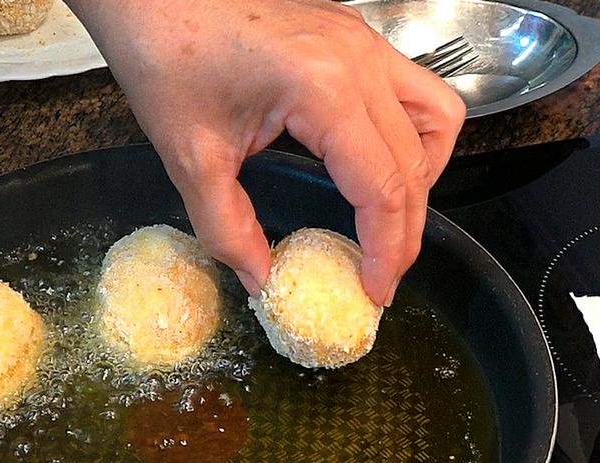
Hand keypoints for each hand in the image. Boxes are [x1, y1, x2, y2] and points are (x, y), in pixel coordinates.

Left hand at [67, 0, 465, 304]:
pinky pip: (411, 90)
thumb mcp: (190, 157)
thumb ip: (227, 228)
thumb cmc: (165, 55)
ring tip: (387, 221)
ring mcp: (362, 41)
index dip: (385, 250)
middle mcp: (358, 59)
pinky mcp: (354, 35)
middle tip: (382, 274)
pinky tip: (376, 164)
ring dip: (422, 176)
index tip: (374, 291)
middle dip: (405, 229)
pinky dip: (409, 135)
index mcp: (323, 89)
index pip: (382, 187)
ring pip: (434, 118)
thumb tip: (260, 278)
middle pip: (415, 162)